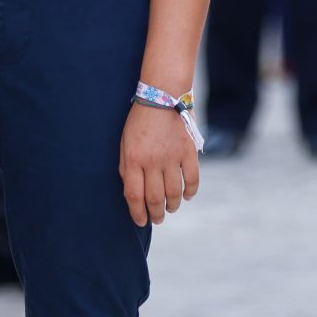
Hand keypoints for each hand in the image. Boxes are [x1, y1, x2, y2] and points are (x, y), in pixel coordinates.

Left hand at [119, 102, 198, 226]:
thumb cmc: (139, 120)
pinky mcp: (188, 151)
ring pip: (174, 192)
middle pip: (155, 198)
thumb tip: (133, 191)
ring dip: (173, 205)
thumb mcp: (124, 143)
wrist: (162, 95)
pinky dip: (191, 191)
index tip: (141, 221)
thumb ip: (127, 167)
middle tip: (158, 219)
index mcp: (133, 160)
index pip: (134, 196)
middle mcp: (152, 161)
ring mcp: (172, 157)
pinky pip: (192, 178)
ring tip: (171, 208)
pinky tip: (188, 196)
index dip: (137, 213)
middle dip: (156, 213)